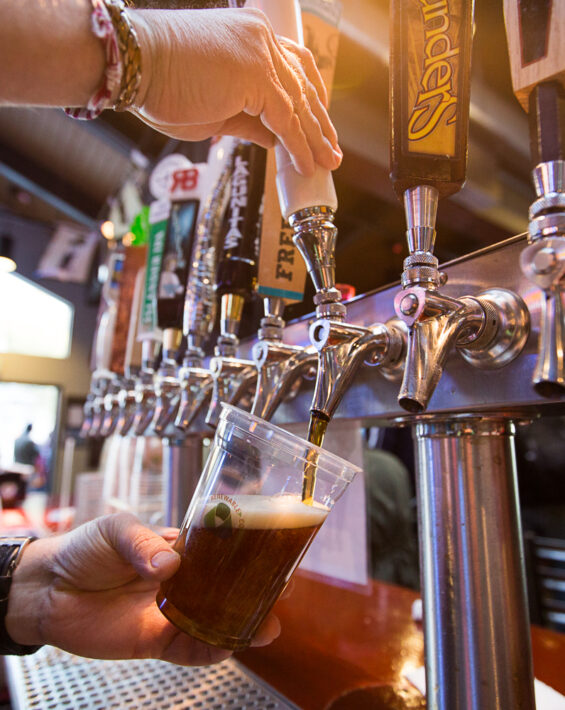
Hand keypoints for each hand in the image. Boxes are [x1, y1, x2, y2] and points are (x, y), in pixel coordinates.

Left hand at [6, 513, 280, 664]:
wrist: (47, 589)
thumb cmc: (83, 550)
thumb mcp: (114, 530)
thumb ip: (141, 543)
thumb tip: (169, 564)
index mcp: (177, 550)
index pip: (220, 550)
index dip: (247, 551)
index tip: (273, 549)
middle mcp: (180, 582)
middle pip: (226, 588)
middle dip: (255, 591)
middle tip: (280, 590)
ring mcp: (169, 613)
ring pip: (214, 622)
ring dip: (241, 625)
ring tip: (266, 626)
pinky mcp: (154, 641)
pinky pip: (189, 650)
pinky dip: (210, 651)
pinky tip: (229, 646)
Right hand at [130, 8, 341, 176]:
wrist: (134, 65)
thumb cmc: (162, 84)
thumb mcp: (217, 108)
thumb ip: (250, 120)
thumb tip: (275, 139)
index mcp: (251, 36)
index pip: (292, 68)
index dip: (309, 101)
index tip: (318, 127)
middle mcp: (261, 39)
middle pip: (303, 84)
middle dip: (319, 122)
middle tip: (332, 149)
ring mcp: (260, 54)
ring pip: (299, 104)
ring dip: (315, 138)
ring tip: (327, 162)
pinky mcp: (256, 75)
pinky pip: (286, 119)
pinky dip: (298, 145)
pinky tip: (306, 164)